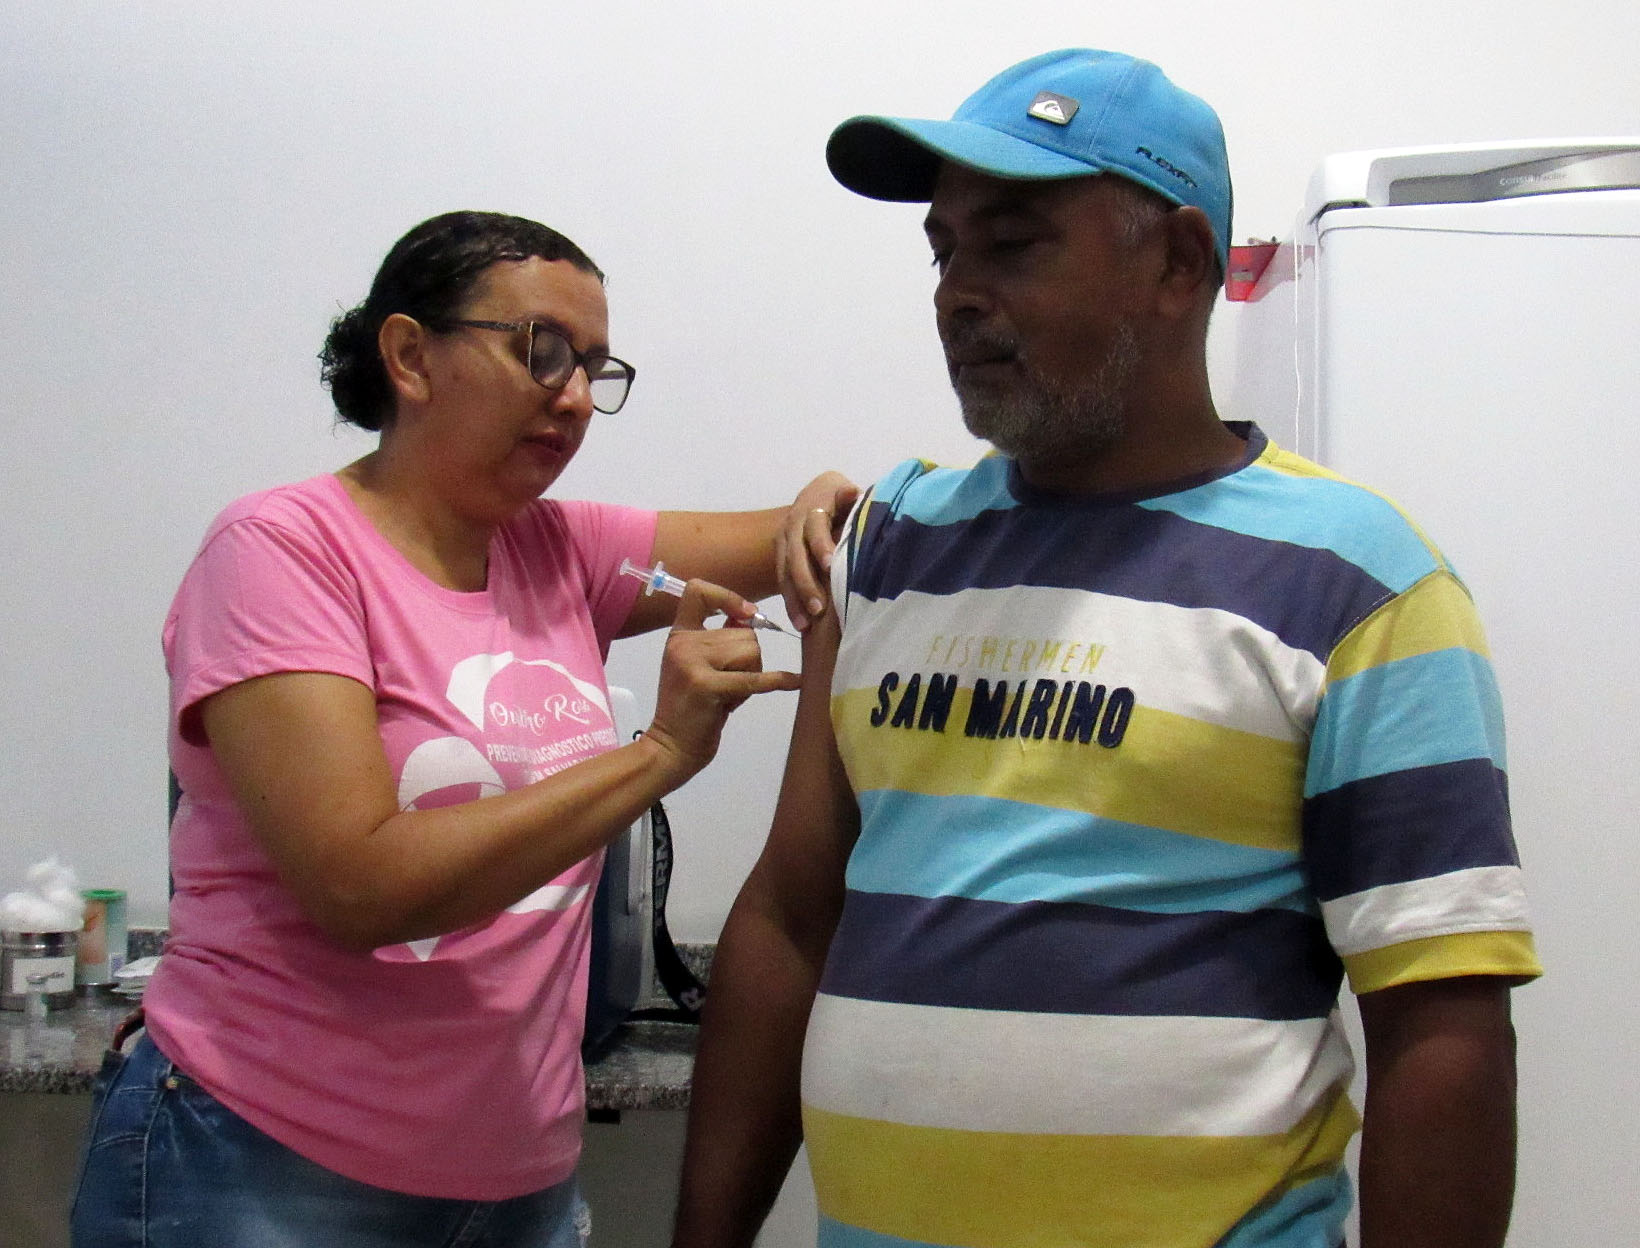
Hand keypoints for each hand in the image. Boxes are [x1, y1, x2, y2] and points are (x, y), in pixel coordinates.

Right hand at [644, 578, 800, 782]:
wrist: (672, 747)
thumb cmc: (691, 709)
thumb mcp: (699, 665)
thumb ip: (719, 638)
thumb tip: (747, 614)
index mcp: (679, 635)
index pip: (698, 592)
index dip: (728, 596)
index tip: (747, 614)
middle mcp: (683, 643)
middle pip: (743, 633)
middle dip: (748, 661)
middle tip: (728, 687)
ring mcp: (692, 663)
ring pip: (751, 652)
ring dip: (751, 676)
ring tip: (728, 695)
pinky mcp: (707, 685)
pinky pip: (753, 677)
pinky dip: (777, 680)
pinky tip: (794, 681)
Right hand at [776, 471, 859, 631]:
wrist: (816, 499)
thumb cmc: (844, 499)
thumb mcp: (848, 494)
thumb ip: (850, 497)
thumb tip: (853, 492)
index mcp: (812, 506)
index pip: (815, 528)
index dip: (821, 546)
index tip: (830, 566)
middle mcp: (793, 524)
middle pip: (796, 555)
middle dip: (806, 583)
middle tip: (819, 608)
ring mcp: (784, 541)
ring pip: (785, 572)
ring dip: (795, 599)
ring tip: (807, 624)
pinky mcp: (780, 557)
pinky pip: (782, 581)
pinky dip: (791, 603)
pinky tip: (801, 624)